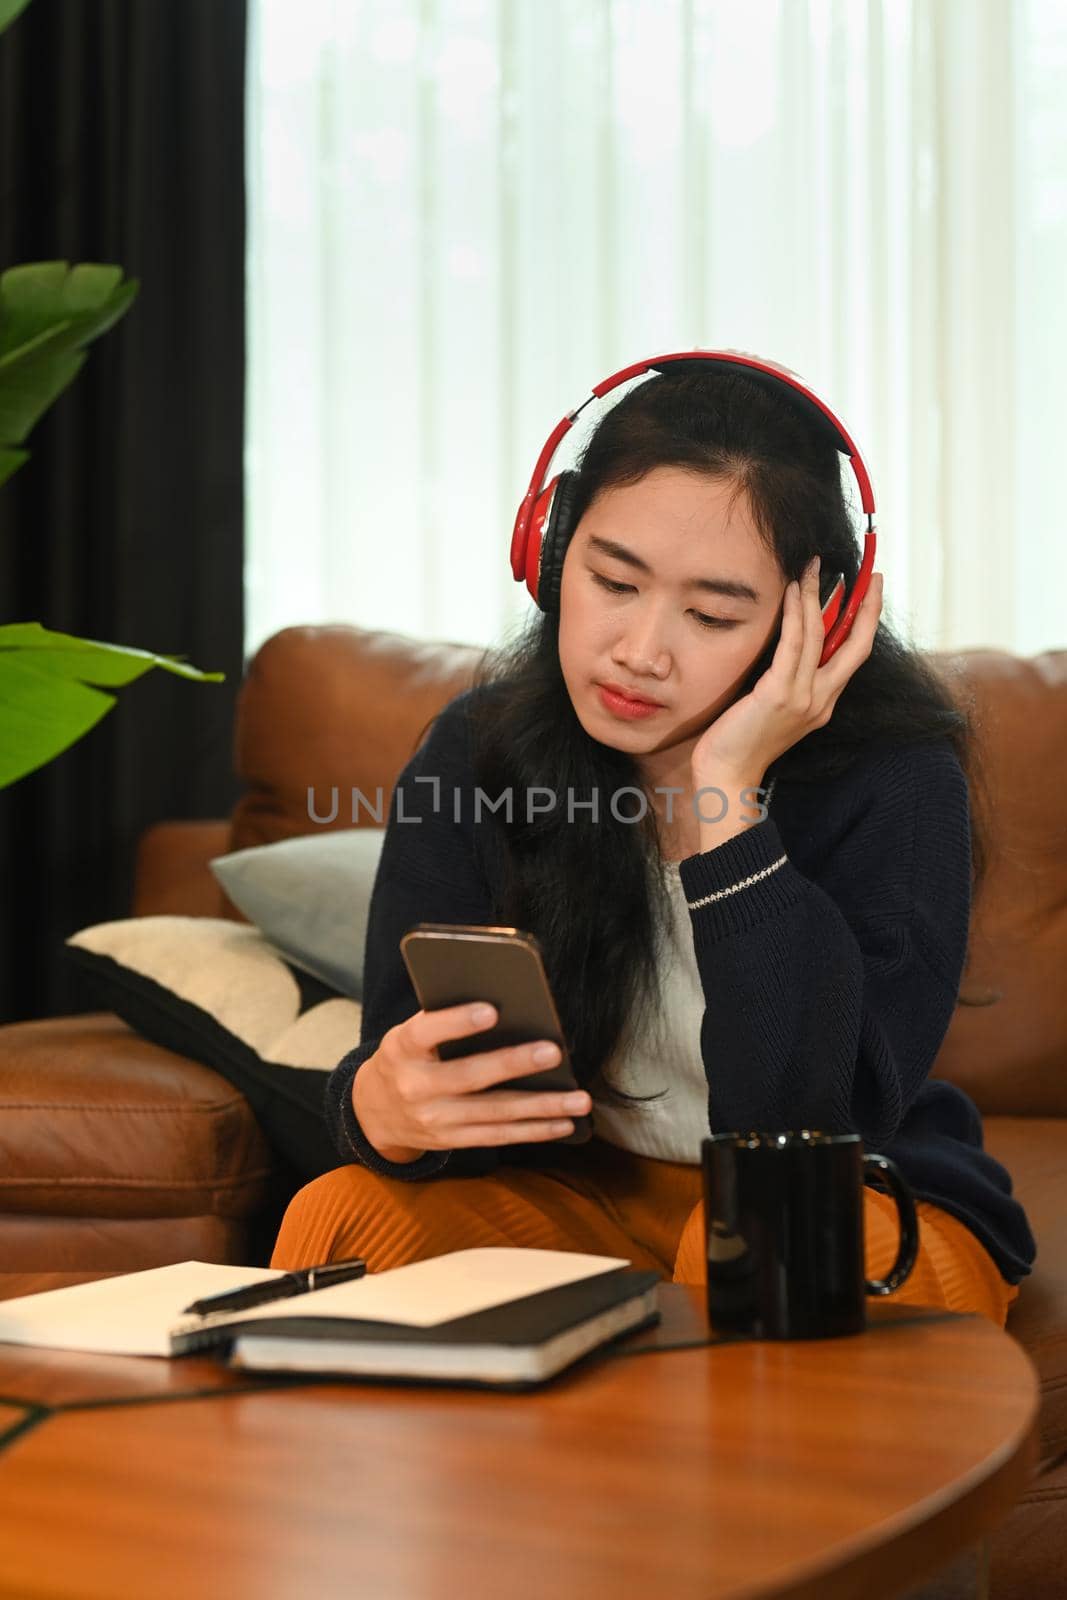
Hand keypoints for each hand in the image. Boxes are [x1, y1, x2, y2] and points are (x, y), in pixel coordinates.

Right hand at [352, 1002, 591, 1161]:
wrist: (374, 1112)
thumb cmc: (405, 1057)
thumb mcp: (409, 1034)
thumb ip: (443, 1021)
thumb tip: (504, 1003)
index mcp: (402, 1048)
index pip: (427, 1032)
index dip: (457, 1022)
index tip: (492, 1010)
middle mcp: (416, 1086)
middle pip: (470, 1076)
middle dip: (514, 1064)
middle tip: (554, 1052)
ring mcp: (435, 1120)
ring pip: (495, 1113)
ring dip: (541, 1107)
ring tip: (578, 1099)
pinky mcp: (453, 1141)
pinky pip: (499, 1137)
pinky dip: (534, 1131)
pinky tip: (564, 1123)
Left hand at [690, 558, 883, 783]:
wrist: (728, 774)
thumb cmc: (744, 740)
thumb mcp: (776, 707)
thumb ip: (790, 680)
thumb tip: (788, 642)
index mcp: (825, 703)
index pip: (856, 655)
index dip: (868, 621)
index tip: (872, 591)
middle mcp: (822, 700)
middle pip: (855, 644)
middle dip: (865, 606)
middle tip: (869, 573)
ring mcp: (804, 698)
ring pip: (819, 636)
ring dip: (816, 597)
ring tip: (810, 569)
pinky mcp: (779, 695)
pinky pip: (793, 645)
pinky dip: (795, 615)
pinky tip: (792, 592)